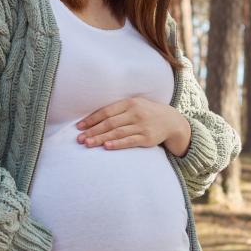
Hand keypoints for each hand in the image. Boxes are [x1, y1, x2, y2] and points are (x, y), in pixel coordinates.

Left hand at [76, 96, 190, 154]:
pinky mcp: (147, 138)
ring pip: (117, 133)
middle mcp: (135, 113)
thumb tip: (93, 119)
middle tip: (80, 139)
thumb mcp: (134, 105)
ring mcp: (141, 126)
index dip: (92, 119)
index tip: (79, 127)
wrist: (170, 120)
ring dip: (101, 139)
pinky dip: (117, 144)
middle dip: (93, 131)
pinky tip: (106, 147)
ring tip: (88, 143)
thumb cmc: (146, 112)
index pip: (106, 111)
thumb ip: (117, 110)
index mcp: (129, 103)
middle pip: (109, 123)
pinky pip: (129, 141)